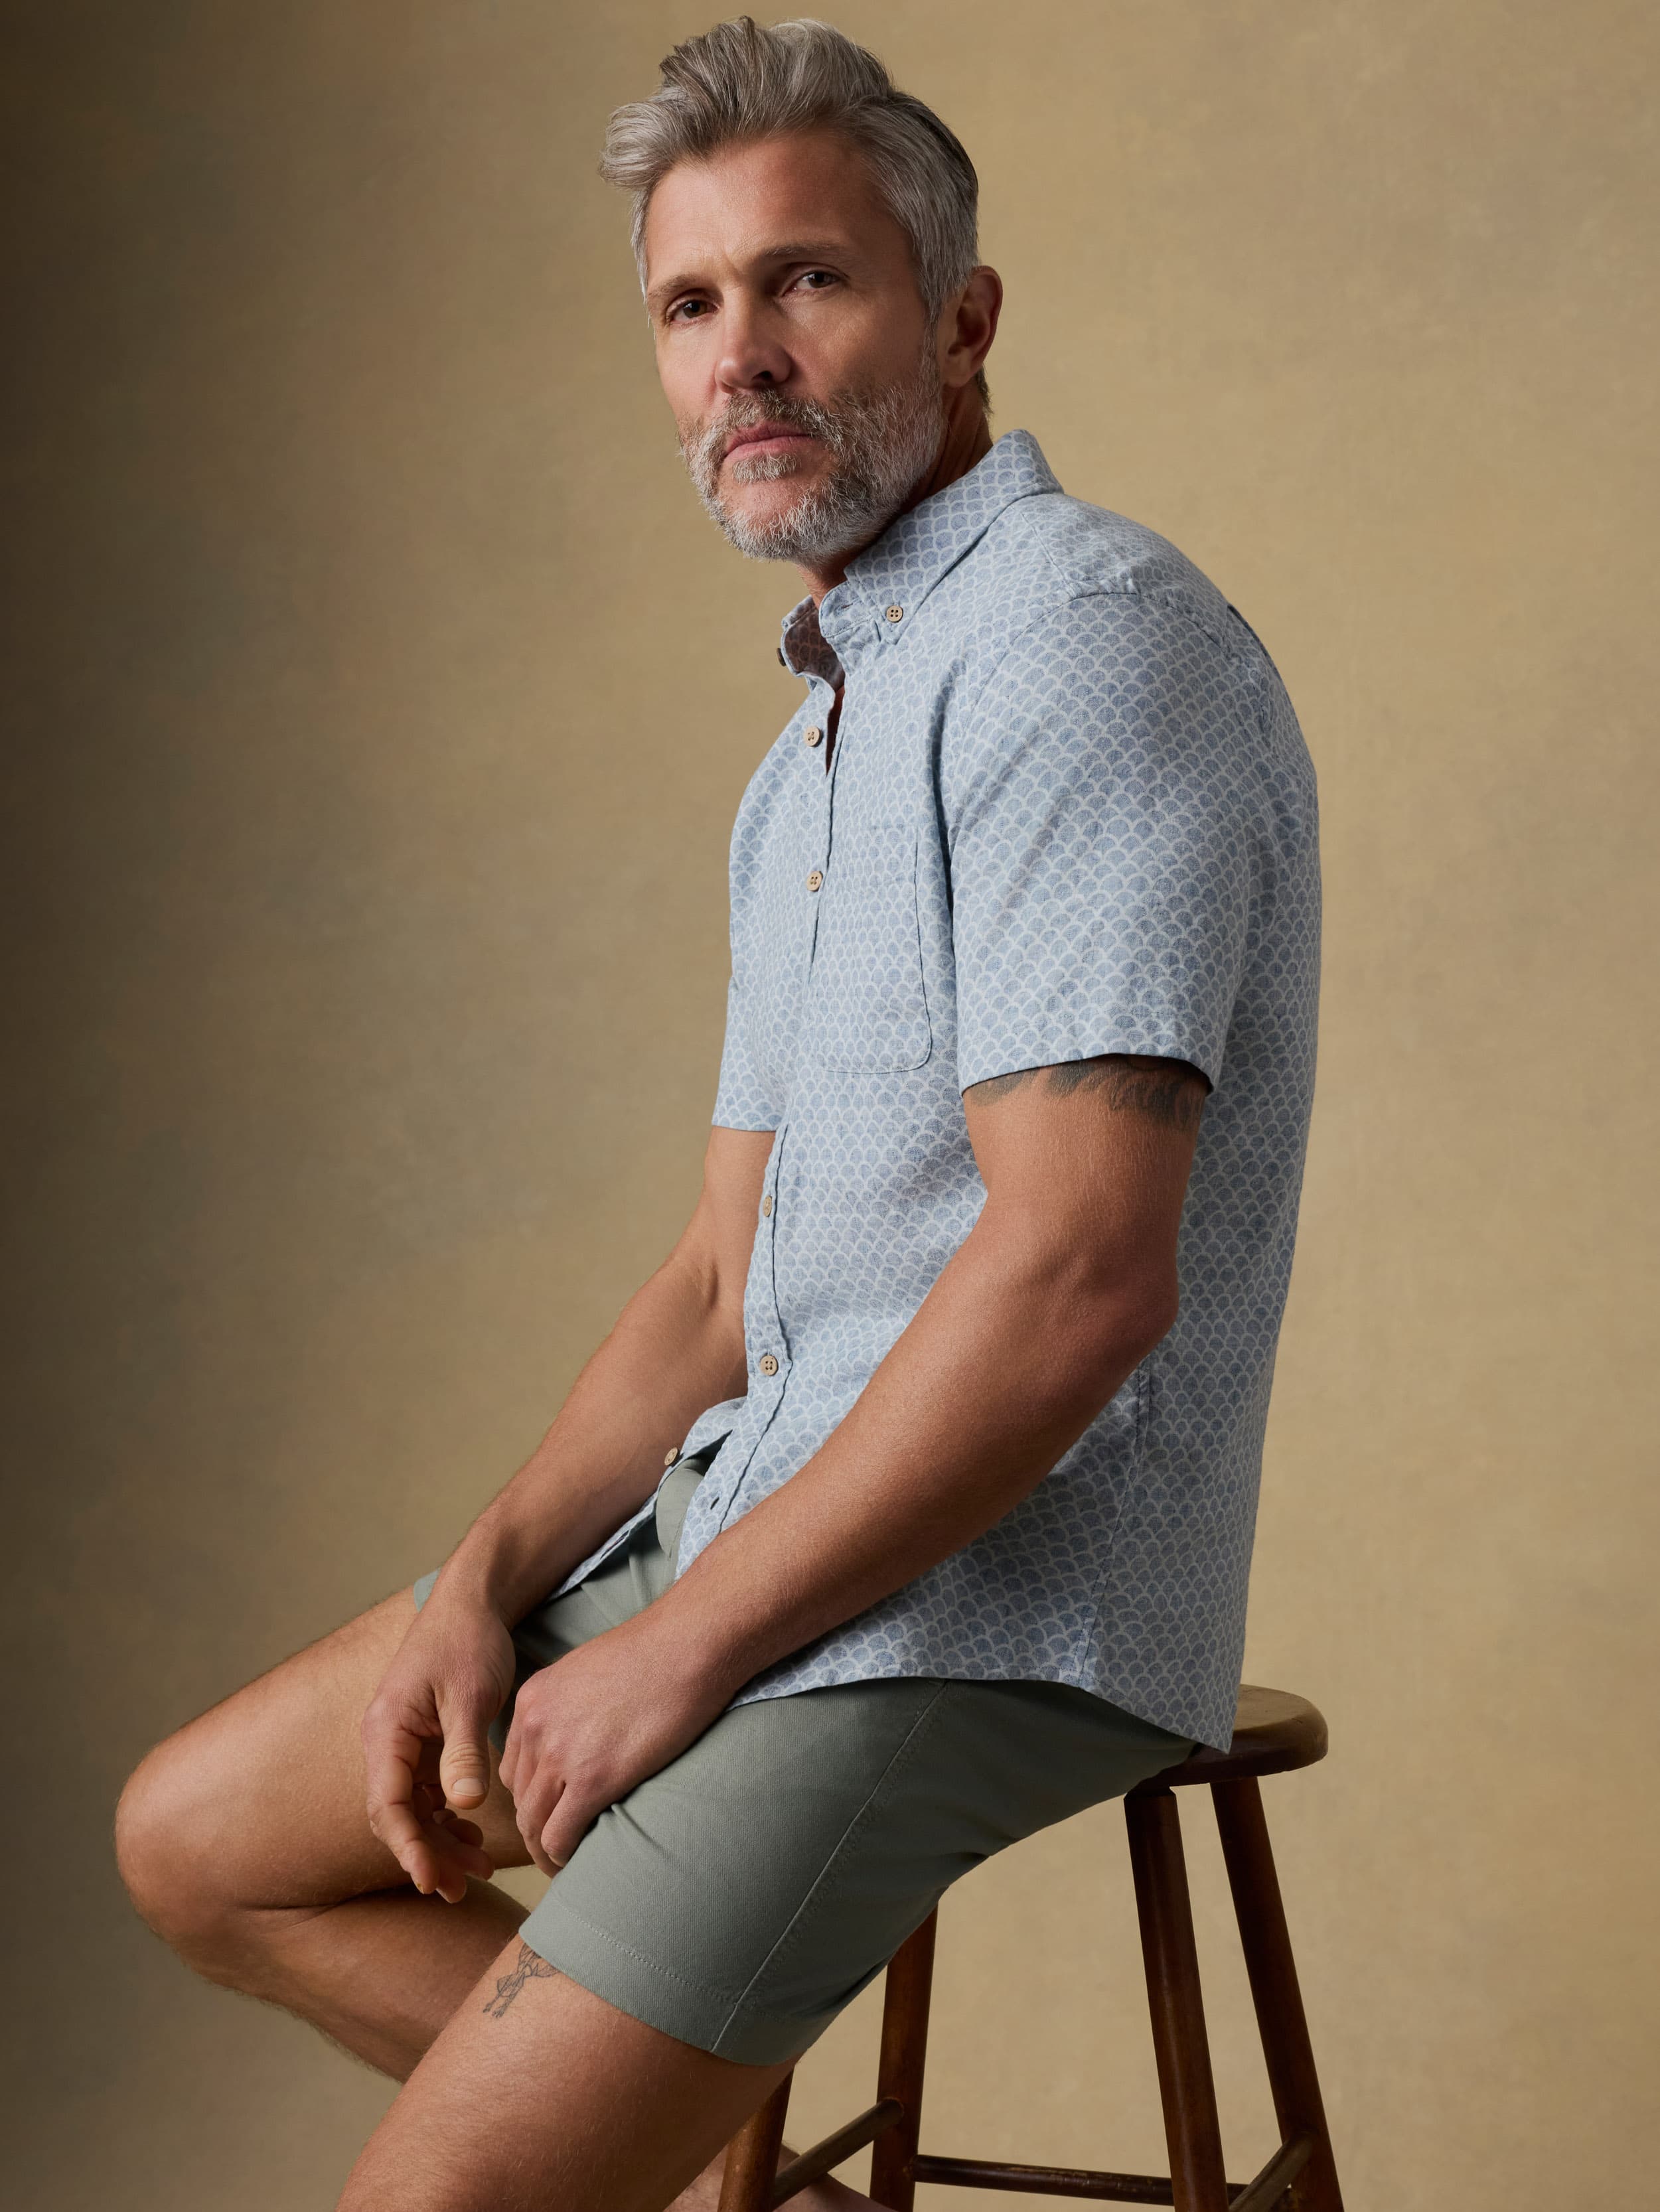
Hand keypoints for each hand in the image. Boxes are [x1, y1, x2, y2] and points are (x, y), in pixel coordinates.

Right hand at [361, 1597, 518, 1903]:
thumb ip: (464, 1750)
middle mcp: (387, 1742)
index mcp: (388, 1729)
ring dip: (440, 1842)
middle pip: (397, 1816)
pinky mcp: (425, 1744)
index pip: (387, 1804)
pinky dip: (448, 1819)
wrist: (473, 1602)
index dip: (407, 1847)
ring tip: (477, 1872)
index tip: (429, 1881)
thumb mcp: (471, 1695)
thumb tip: (462, 1805)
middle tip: (460, 1890)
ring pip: (414, 1810)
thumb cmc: (468, 1641)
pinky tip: (473, 1838)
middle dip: (426, 1855)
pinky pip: (428, 1794)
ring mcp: (404, 1744)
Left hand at [498, 1613, 735, 1875]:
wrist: (685, 1645)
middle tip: (559, 1849)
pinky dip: (564, 1857)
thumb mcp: (588, 1672)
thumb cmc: (653, 1654)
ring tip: (569, 1861)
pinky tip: (580, 1859)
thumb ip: (569, 1707)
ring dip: (547, 1850)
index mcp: (532, 1701)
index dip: (532, 1798)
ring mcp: (560, 1754)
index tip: (554, 1813)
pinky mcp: (593, 1779)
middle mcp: (535, 1728)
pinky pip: (559, 1836)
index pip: (513, 1768)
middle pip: (520, 1800)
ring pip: (533, 1825)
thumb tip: (580, 1739)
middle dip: (537, 1829)